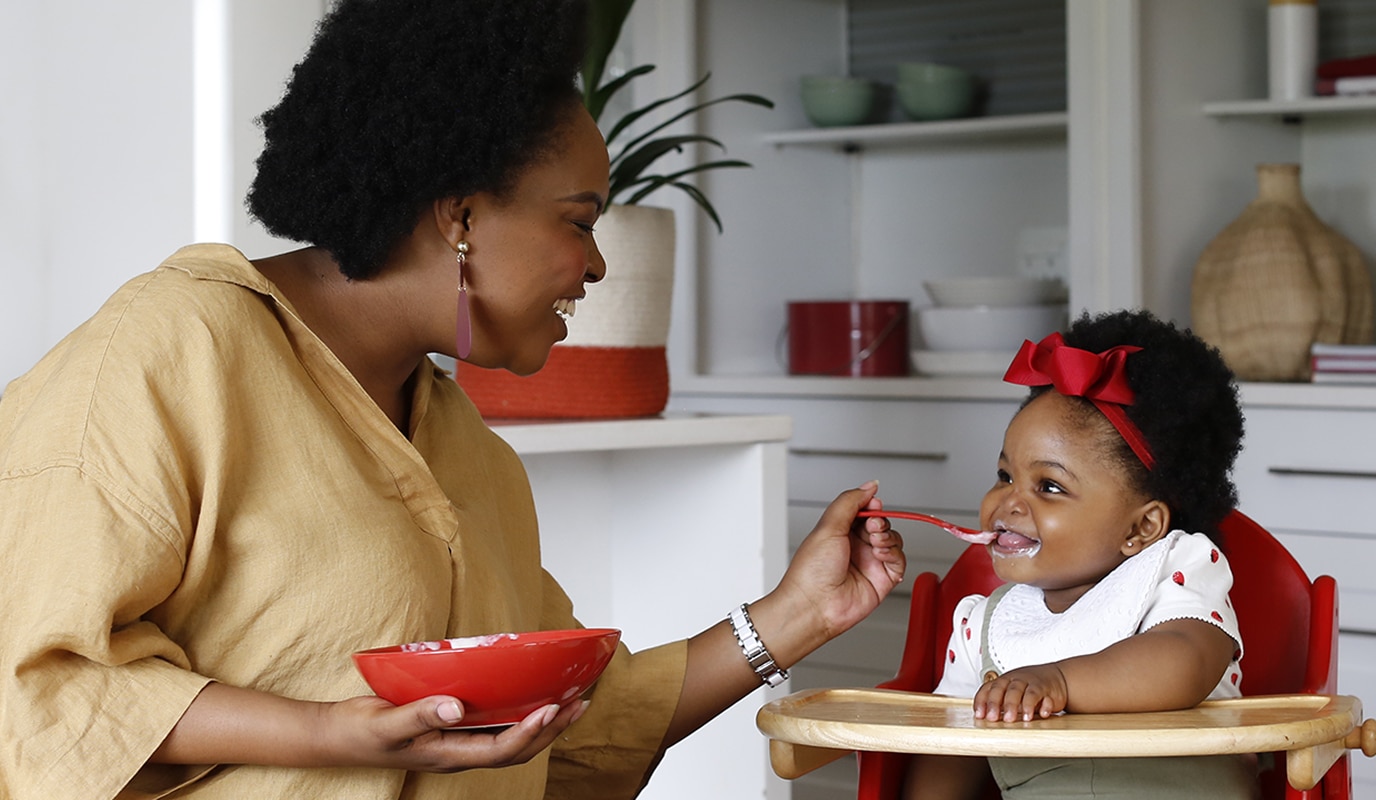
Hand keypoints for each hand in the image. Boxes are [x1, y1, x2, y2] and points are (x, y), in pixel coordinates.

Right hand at [317, 695, 586, 771]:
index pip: (499, 750)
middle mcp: (459, 752)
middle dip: (550, 730)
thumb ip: (420, 714)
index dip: (528, 732)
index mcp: (446, 755)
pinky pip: (497, 729)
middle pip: (516, 749)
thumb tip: (454, 707)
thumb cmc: (360, 731)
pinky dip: (521, 716)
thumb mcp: (386, 723)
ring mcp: (458, 744)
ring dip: (543, 724)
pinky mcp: (454, 731)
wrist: (339, 736)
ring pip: (511, 741)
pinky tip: (533, 700)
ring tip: (570, 703)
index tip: (551, 708)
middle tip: (579, 703)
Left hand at [773, 481, 904, 643]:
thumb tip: (870, 486)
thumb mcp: (828, 525)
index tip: (873, 503)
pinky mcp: (882, 579)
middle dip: (880, 520)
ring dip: (887, 536)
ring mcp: (869, 562)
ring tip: (874, 542)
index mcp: (839, 531)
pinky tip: (880, 555)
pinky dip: (894, 553)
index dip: (871, 505)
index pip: (864, 510)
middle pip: (881, 523)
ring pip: (893, 539)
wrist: (814, 605)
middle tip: (871, 526)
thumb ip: (850, 502)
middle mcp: (855, 546)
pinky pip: (899, 560)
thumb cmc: (811, 572)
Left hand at [973, 664, 1067, 721]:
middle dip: (997, 703)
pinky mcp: (1047, 689)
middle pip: (1004, 689)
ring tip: (1021, 718)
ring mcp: (1031, 683)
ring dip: (1022, 705)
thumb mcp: (1011, 694)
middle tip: (993, 718)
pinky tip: (1042, 714)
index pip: (988, 688)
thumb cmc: (1028, 688)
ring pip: (1024, 692)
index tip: (979, 715)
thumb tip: (985, 719)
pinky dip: (1044, 705)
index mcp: (1003, 681)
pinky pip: (1045, 696)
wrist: (1057, 677)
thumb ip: (999, 704)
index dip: (982, 701)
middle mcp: (1015, 680)